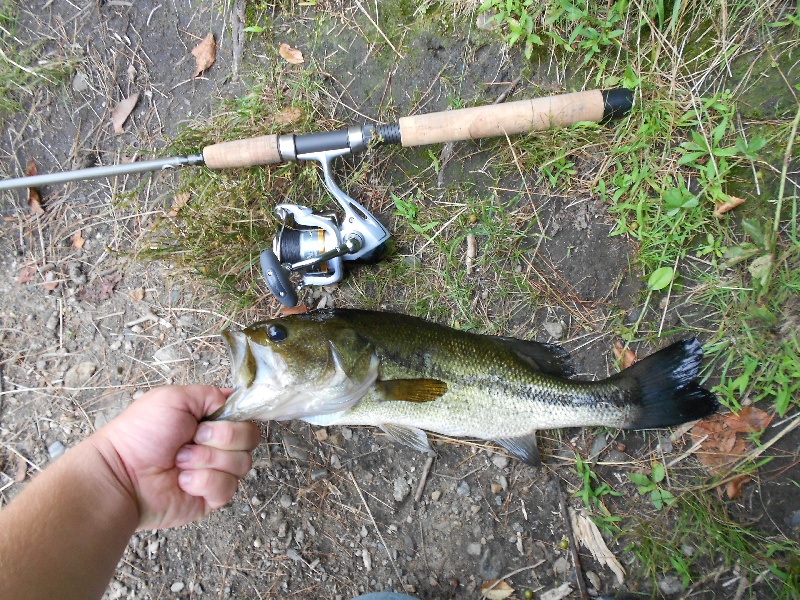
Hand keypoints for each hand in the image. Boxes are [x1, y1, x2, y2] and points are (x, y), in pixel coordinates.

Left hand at [91, 385, 260, 529]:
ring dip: (208, 459)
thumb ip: (209, 394)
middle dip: (222, 437)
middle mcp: (216, 444)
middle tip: (192, 439)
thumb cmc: (140, 435)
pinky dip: (204, 481)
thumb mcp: (173, 398)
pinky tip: (183, 481)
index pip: (244, 415)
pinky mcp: (211, 496)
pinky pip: (228, 488)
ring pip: (241, 463)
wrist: (122, 476)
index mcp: (208, 419)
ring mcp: (215, 470)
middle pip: (249, 438)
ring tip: (180, 462)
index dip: (238, 416)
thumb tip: (232, 399)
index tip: (218, 417)